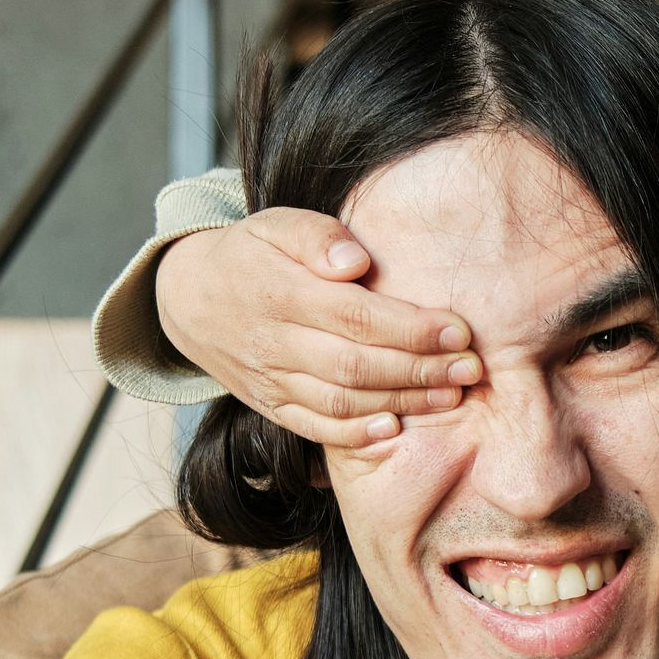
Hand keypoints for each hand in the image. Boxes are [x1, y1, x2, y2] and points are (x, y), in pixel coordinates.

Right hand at [156, 210, 479, 445]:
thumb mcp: (274, 224)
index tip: (459, 330)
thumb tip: (356, 259)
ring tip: (450, 396)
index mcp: (280, 293)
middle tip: (471, 369)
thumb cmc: (250, 254)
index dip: (411, 328)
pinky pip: (313, 427)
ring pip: (340, 400)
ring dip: (400, 403)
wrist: (187, 297)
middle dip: (421, 369)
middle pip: (356, 364)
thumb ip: (315, 235)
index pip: (356, 316)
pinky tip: (395, 430)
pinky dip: (355, 434)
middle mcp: (274, 343)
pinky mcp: (270, 406)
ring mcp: (270, 380)